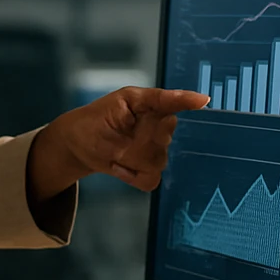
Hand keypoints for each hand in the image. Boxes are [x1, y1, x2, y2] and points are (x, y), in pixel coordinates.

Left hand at [28, 87, 209, 196]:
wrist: (78, 143)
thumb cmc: (100, 116)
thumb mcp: (124, 100)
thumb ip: (155, 100)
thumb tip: (188, 100)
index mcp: (156, 108)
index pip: (176, 104)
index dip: (189, 102)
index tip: (202, 101)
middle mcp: (160, 131)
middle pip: (166, 137)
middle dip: (146, 137)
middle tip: (125, 133)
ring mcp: (156, 154)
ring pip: (158, 160)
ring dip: (133, 157)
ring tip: (115, 150)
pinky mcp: (147, 173)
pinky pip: (151, 179)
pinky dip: (132, 176)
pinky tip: (118, 166)